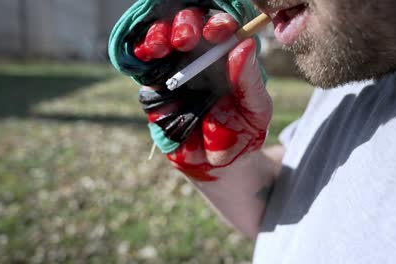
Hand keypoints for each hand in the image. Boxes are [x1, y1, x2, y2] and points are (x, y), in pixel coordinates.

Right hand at [137, 8, 272, 181]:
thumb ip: (250, 81)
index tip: (216, 33)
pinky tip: (144, 55)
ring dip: (157, 36)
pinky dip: (140, 55)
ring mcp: (174, 69)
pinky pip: (144, 67)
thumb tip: (244, 45)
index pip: (222, 28)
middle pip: (188, 25)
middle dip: (184, 25)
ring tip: (159, 47)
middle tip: (184, 40)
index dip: (218, 23)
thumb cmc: (242, 133)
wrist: (217, 164)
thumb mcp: (255, 109)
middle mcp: (199, 56)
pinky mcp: (154, 87)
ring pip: (161, 39)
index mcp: (227, 56)